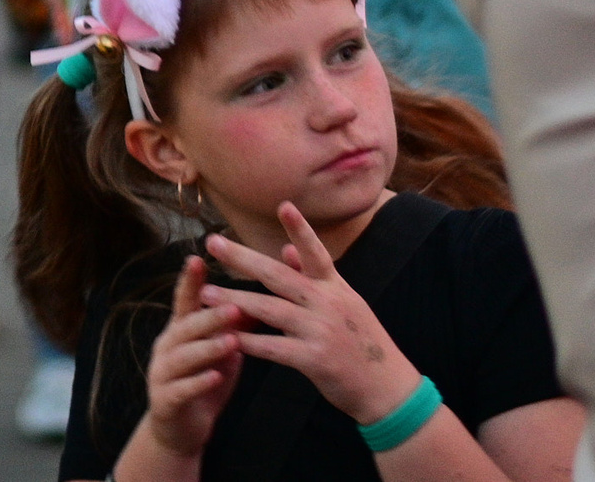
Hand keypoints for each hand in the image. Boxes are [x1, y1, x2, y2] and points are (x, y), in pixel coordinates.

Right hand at [142, 255, 244, 458]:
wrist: (179, 430)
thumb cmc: (203, 382)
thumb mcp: (219, 352)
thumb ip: (231, 328)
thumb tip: (260, 299)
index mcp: (180, 332)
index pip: (184, 301)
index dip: (189, 281)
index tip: (198, 258)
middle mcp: (167, 347)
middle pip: (186, 326)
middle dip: (210, 316)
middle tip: (236, 306)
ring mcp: (162, 374)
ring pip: (183, 356)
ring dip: (207, 348)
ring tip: (232, 342)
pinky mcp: (166, 401)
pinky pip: (182, 389)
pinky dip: (199, 383)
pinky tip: (216, 378)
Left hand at [199, 204, 421, 426]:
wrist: (389, 389)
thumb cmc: (362, 343)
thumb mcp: (344, 304)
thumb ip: (314, 277)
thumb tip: (287, 247)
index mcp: (335, 288)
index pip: (316, 253)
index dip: (300, 229)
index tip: (284, 205)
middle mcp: (328, 304)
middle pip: (280, 276)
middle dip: (244, 258)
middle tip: (212, 242)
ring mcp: (322, 331)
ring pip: (271, 309)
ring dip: (236, 300)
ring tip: (206, 293)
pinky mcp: (316, 360)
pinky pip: (276, 348)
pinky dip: (251, 342)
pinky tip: (228, 337)